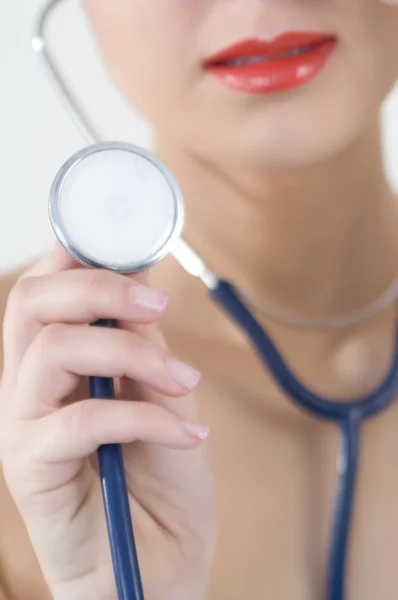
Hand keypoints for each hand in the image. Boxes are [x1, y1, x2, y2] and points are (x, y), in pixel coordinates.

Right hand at [0, 246, 216, 599]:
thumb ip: (144, 345)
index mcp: (56, 364)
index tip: (134, 252)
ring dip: (127, 351)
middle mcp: (28, 387)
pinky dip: (144, 416)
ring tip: (184, 379)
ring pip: (52, 350)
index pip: (45, 289)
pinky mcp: (30, 470)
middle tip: (159, 304)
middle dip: (98, 288)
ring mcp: (23, 427)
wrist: (158, 571)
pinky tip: (188, 434)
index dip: (79, 256)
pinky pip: (81, 421)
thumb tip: (143, 283)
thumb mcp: (163, 398)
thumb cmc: (160, 485)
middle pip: (31, 303)